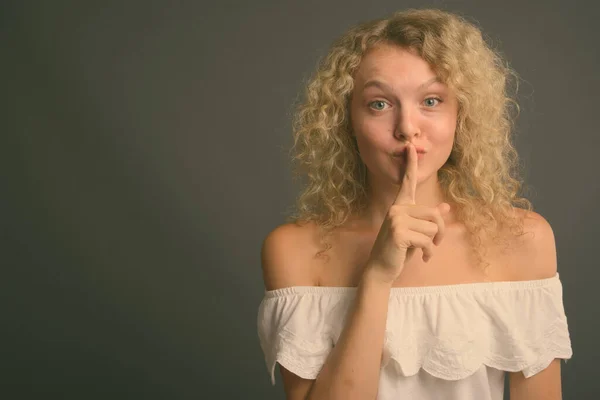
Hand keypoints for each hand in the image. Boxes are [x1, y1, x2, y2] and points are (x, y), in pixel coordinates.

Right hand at [365, 143, 449, 283]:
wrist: (381, 269)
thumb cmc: (399, 250)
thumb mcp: (416, 232)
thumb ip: (428, 219)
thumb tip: (445, 206)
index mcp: (400, 206)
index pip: (407, 182)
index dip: (410, 164)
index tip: (410, 147)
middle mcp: (396, 209)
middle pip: (434, 214)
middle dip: (440, 232)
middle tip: (436, 244)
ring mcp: (396, 220)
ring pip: (432, 228)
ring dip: (432, 244)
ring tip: (422, 252)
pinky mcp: (399, 233)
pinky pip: (427, 241)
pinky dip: (429, 253)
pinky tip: (422, 258)